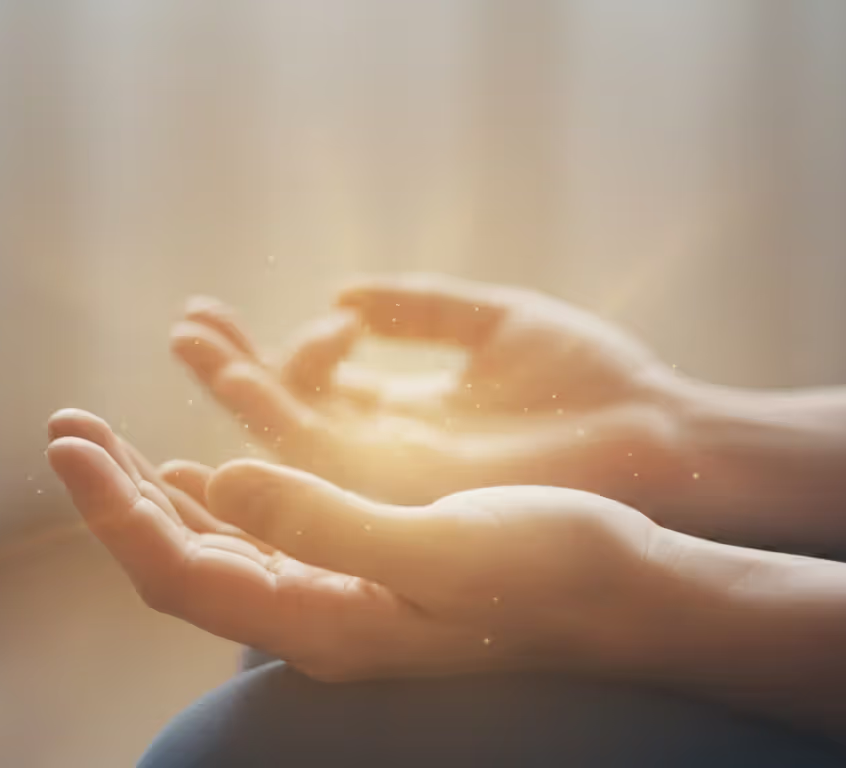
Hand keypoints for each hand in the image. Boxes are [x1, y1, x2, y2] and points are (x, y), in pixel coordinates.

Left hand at [47, 415, 730, 681]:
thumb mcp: (441, 545)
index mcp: (324, 624)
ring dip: (156, 490)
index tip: (68, 440)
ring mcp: (339, 599)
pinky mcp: (366, 571)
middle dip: (114, 495)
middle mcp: (317, 620)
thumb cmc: (553, 570)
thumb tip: (213, 486)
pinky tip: (198, 468)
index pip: (179, 573)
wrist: (631, 592)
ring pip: (217, 549)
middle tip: (64, 426)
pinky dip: (220, 493)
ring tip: (106, 437)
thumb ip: (325, 524)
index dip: (112, 509)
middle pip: (180, 562)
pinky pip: (265, 536)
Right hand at [172, 274, 696, 504]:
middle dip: (235, 373)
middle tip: (185, 326)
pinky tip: (240, 376)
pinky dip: (275, 418)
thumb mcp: (497, 321)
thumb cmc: (593, 382)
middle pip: (291, 419)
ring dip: (239, 391)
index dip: (270, 354)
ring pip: (291, 444)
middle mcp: (392, 460)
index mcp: (411, 420)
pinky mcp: (409, 497)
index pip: (318, 391)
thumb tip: (344, 295)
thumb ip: (421, 309)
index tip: (232, 310)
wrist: (659, 438)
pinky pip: (322, 462)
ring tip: (189, 337)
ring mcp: (398, 483)